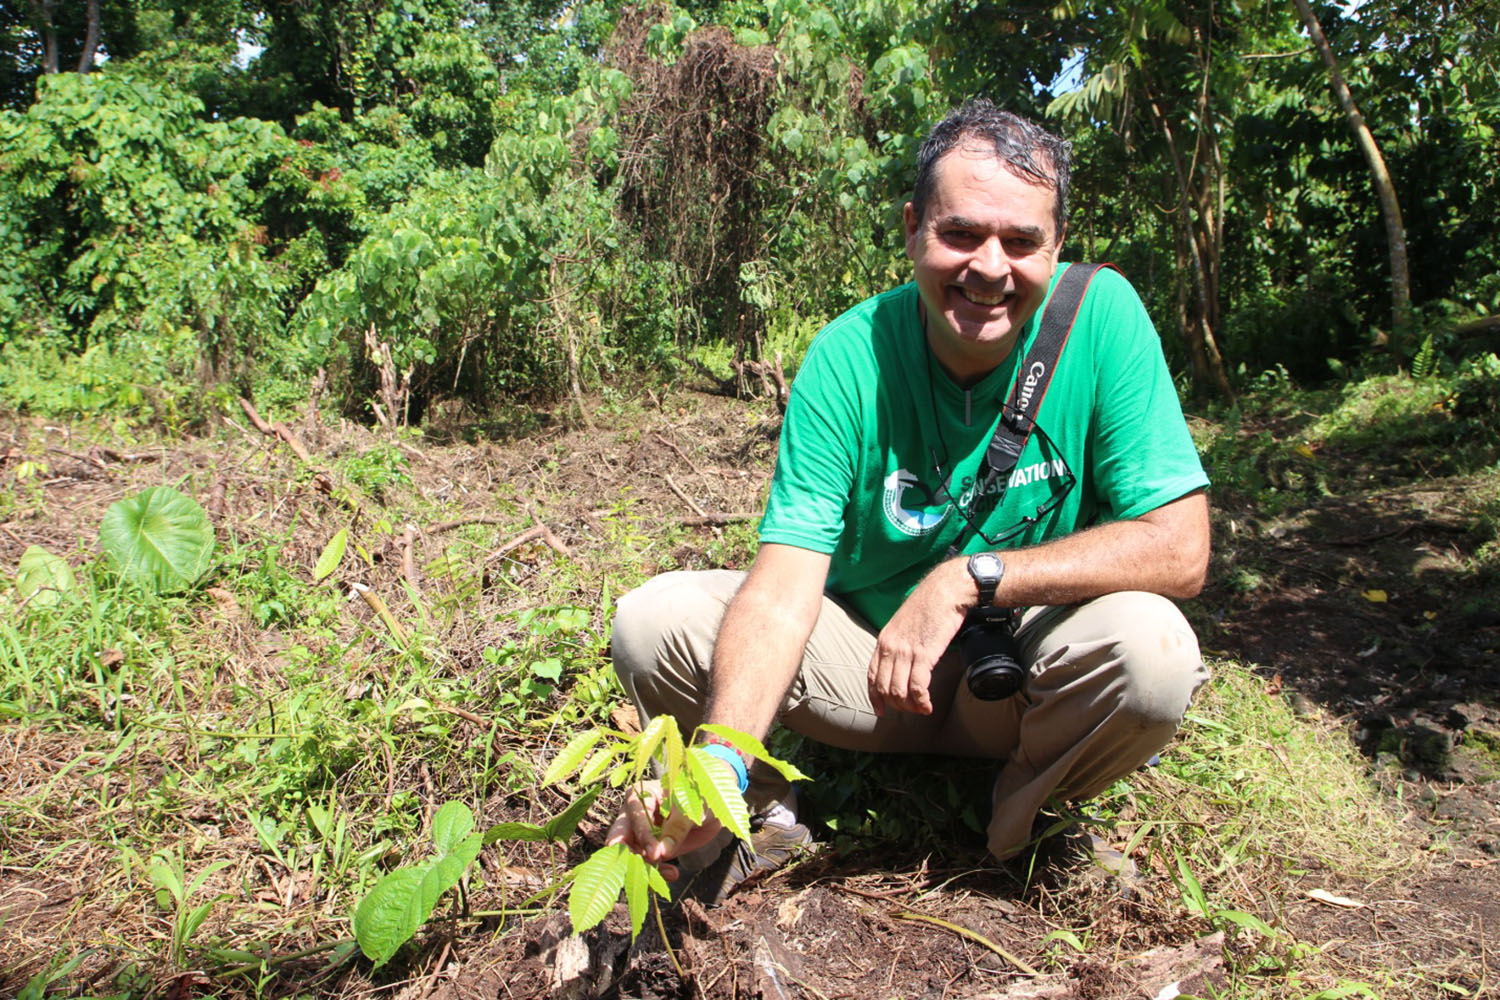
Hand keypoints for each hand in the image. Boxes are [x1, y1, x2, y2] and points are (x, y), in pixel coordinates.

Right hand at [604, 779, 725, 881]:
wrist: (710, 810)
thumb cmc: (699, 798)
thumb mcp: (691, 810)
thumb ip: (676, 829)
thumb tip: (661, 852)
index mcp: (641, 795)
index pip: (635, 817)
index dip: (643, 837)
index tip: (654, 854)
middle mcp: (634, 815)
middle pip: (620, 838)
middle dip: (630, 856)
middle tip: (644, 871)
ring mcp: (639, 834)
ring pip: (631, 855)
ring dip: (647, 868)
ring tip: (670, 873)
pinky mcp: (649, 850)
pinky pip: (646, 865)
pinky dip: (656, 873)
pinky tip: (673, 874)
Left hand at [867, 560, 970, 715]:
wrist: (946, 591)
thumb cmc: (929, 605)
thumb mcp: (903, 624)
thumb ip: (899, 643)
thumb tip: (901, 663)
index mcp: (884, 640)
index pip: (871, 676)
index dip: (875, 697)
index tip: (881, 711)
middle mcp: (890, 647)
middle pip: (884, 688)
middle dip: (896, 705)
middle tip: (911, 710)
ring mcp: (906, 651)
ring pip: (899, 691)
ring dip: (910, 706)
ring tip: (921, 709)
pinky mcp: (924, 654)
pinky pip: (917, 687)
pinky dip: (922, 701)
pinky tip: (928, 705)